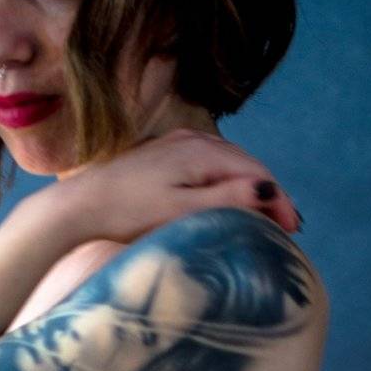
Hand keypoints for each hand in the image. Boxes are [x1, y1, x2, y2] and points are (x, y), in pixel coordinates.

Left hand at [62, 128, 301, 244]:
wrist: (78, 206)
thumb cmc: (127, 213)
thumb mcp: (182, 211)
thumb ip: (227, 199)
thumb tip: (269, 191)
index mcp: (201, 152)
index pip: (257, 173)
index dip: (279, 201)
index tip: (292, 229)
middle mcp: (192, 140)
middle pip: (247, 164)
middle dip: (269, 193)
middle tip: (286, 226)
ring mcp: (176, 144)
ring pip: (229, 163)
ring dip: (249, 187)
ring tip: (264, 216)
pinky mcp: (164, 155)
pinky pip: (209, 164)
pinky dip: (227, 182)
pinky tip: (229, 199)